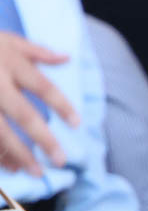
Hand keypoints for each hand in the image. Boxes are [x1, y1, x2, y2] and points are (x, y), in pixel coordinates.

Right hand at [0, 32, 80, 175]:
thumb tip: (66, 57)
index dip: (61, 105)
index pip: (43, 87)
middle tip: (60, 160)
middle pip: (23, 114)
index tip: (77, 124)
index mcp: (10, 62)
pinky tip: (9, 166)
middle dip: (43, 139)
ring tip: (35, 171)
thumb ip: (36, 51)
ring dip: (17, 154)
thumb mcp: (6, 39)